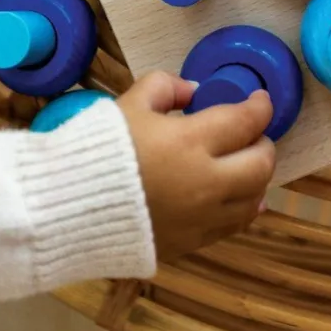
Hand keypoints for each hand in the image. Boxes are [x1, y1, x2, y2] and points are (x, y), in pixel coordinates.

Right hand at [118, 73, 275, 260]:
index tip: (260, 101)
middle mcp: (206, 183)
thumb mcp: (131, 102)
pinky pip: (231, 226)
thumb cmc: (100, 149)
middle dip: (263, 143)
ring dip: (256, 179)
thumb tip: (194, 91)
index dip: (261, 107)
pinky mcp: (190, 243)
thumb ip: (166, 87)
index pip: (246, 121)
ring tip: (243, 165)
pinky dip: (241, 208)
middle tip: (251, 134)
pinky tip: (235, 198)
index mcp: (192, 142)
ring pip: (254, 200)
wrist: (67, 206)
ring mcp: (201, 218)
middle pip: (261, 164)